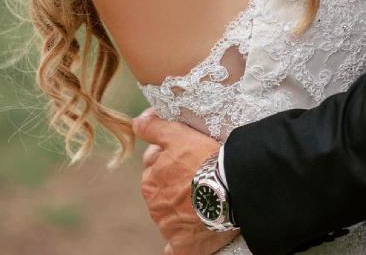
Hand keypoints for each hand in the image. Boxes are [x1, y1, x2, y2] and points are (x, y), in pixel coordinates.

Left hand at [133, 109, 238, 254]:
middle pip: (161, 192)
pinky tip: (187, 236)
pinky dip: (179, 243)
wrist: (228, 190)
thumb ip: (154, 128)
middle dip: (173, 183)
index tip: (187, 155)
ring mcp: (168, 228)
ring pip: (170, 215)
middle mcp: (155, 207)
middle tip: (196, 174)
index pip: (154, 168)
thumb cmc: (203, 160)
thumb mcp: (178, 135)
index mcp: (150, 182)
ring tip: (203, 197)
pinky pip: (176, 248)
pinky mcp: (183, 245)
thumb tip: (136, 122)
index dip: (169, 158)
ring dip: (180, 207)